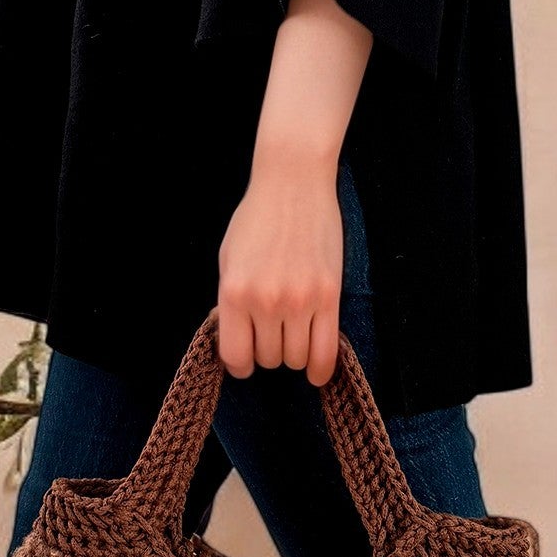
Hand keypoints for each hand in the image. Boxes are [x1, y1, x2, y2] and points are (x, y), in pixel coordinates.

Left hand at [216, 150, 342, 385]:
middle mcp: (265, 302)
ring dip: (293, 355)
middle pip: (268, 359)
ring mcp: (299, 301)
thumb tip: (237, 340)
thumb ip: (230, 301)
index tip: (244, 363)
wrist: (293, 184)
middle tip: (271, 334)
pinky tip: (317, 372)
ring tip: (292, 336)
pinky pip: (326, 352)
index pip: (235, 357)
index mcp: (234, 293)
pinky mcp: (329, 296)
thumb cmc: (256, 219)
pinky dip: (321, 369)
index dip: (239, 366)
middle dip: (267, 353)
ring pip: (296, 359)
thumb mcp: (228, 259)